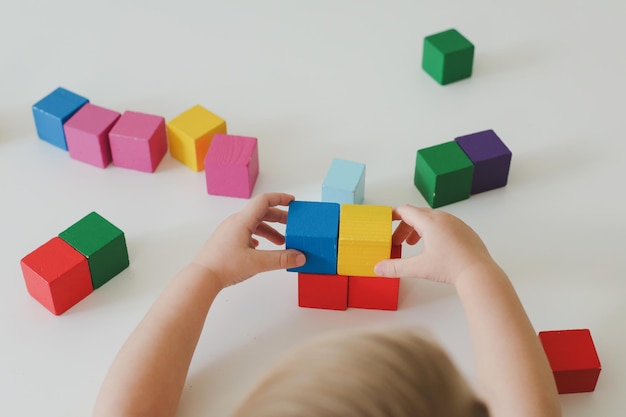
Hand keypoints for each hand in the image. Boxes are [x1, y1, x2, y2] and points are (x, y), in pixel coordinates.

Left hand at [193, 193, 305, 286]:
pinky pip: (245, 232)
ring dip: (269, 230)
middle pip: (261, 212)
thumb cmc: (224, 266)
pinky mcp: (225, 240)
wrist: (201, 277)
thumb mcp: (258, 262)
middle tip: (292, 224)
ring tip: (281, 242)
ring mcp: (229, 231)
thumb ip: (281, 259)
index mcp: (242, 221)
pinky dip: (258, 236)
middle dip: (279, 217)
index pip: (264, 201)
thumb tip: (299, 256)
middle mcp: (235, 222)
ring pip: (253, 224)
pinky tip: (261, 247)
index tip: (292, 201)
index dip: (280, 198)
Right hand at [374, 205, 494, 284]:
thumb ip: (396, 268)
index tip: (386, 220)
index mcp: (430, 222)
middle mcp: (443, 218)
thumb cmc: (452, 267)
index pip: (405, 210)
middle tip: (398, 242)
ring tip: (414, 245)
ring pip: (431, 220)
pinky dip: (433, 232)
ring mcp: (456, 223)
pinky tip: (435, 248)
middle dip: (404, 227)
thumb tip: (379, 269)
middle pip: (417, 215)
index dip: (393, 215)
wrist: (478, 272)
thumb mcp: (418, 268)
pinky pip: (445, 225)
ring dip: (418, 230)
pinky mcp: (465, 230)